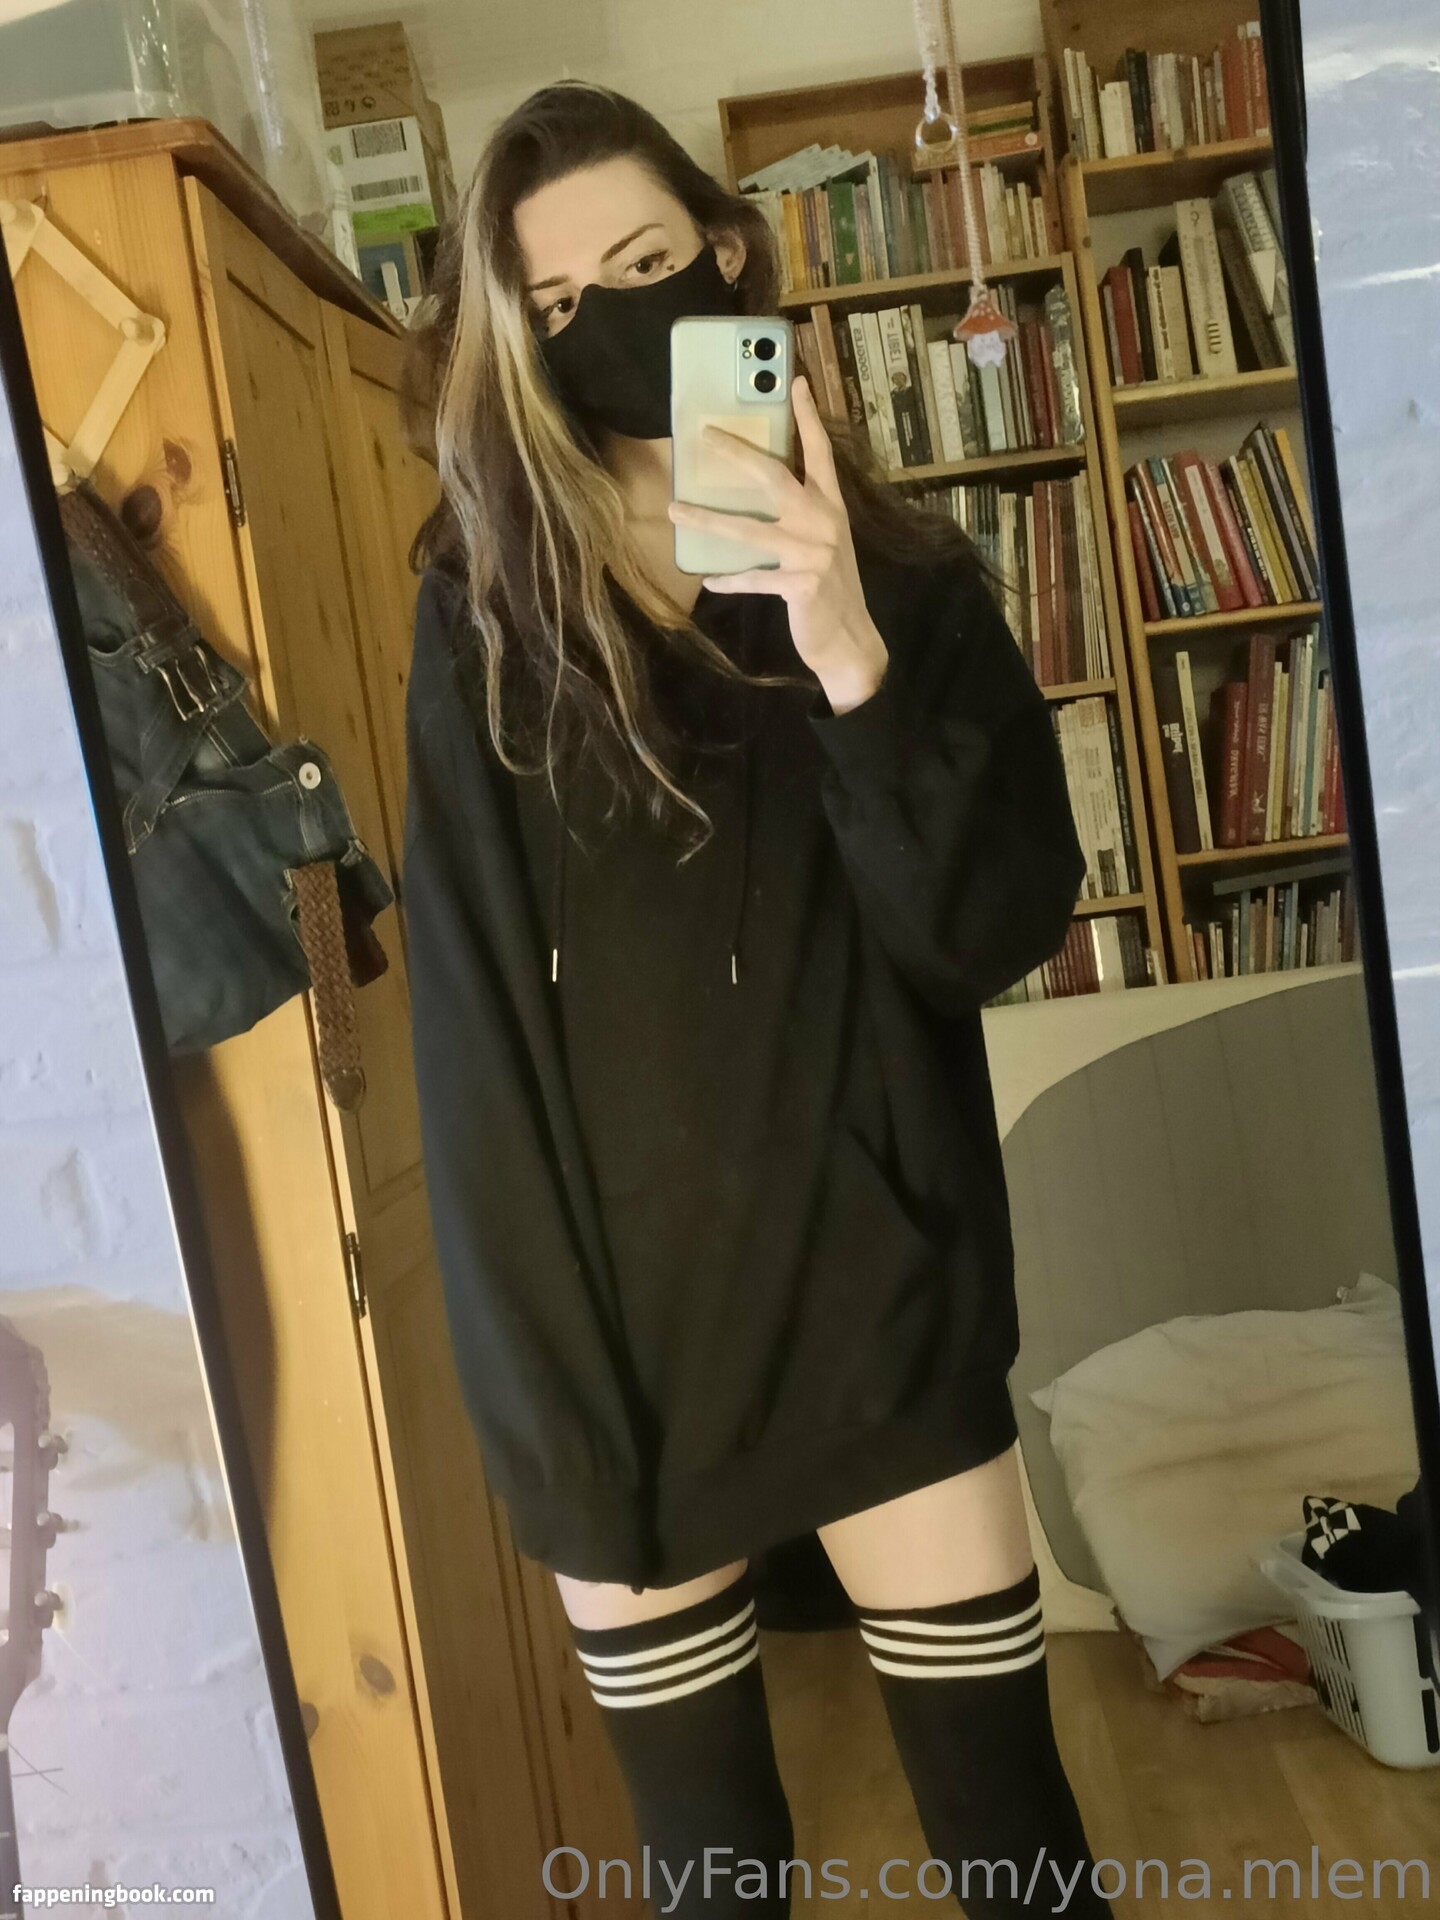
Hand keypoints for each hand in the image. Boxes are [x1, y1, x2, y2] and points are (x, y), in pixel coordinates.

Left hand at [666, 374, 888, 714]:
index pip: (819, 452)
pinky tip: (708, 579)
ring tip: (674, 509)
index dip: (808, 417)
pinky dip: (730, 580)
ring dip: (707, 520)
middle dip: (737, 454)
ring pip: (748, 530)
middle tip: (704, 436)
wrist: (850, 639)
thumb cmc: (830, 589)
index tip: (795, 382)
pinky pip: (753, 578)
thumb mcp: (824, 543)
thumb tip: (756, 491)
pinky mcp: (800, 584)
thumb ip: (802, 516)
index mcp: (831, 506)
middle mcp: (823, 522)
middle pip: (774, 477)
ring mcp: (812, 554)